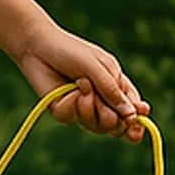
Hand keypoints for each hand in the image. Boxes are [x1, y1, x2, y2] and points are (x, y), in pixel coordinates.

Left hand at [18, 23, 148, 142]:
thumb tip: (132, 116)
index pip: (133, 111)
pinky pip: (72, 118)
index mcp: (116, 87)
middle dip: (111, 118)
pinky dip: (71, 104)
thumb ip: (112, 91)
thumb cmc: (72, 51)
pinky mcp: (64, 111)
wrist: (38, 47)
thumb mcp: (97, 67)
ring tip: (81, 86)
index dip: (136, 122)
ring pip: (96, 126)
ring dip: (89, 108)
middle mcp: (102, 101)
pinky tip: (68, 89)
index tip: (135, 124)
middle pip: (116, 126)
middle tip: (102, 104)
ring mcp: (83, 108)